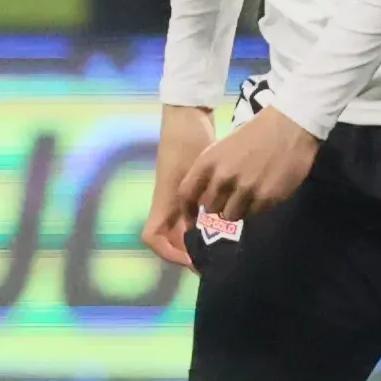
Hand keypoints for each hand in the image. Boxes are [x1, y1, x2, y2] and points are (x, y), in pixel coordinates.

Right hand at [140, 104, 216, 269]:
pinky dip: (207, 225)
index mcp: (164, 202)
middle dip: (189, 253)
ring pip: (184, 230)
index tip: (192, 260)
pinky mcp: (191, 192)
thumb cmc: (187, 143)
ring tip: (224, 247)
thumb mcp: (195, 173)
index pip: (153, 238)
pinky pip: (194, 217)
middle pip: (171, 240)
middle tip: (217, 261)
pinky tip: (227, 225)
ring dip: (199, 241)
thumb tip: (214, 229)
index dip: (168, 253)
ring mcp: (178, 199)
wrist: (187, 118)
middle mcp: (169, 205)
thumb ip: (202, 199)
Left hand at [181, 104, 319, 223]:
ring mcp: (245, 189)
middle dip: (218, 205)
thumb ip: (211, 172)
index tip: (193, 214)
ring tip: (247, 197)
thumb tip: (205, 197)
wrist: (289, 126)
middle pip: (210, 207)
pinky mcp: (266, 198)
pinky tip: (263, 192)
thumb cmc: (254, 134)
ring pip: (231, 215)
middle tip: (229, 199)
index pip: (186, 193)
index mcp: (208, 162)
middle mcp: (223, 178)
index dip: (187, 208)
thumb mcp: (223, 148)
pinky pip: (254, 213)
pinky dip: (256, 207)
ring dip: (237, 209)